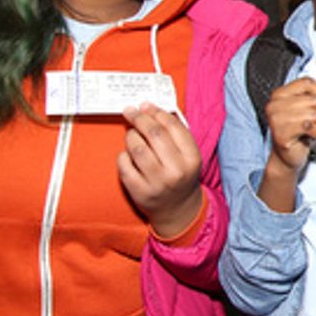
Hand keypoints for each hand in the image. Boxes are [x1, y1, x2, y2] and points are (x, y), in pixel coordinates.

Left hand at [118, 104, 204, 235]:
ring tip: (132, 135)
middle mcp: (176, 170)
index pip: (173, 127)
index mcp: (192, 158)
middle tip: (131, 112)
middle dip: (139, 118)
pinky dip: (123, 155)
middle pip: (154, 134)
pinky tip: (128, 155)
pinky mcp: (139, 191)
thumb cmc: (180, 175)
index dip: (156, 112)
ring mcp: (157, 182)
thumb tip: (148, 108)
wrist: (177, 209)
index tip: (145, 106)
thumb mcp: (187, 155)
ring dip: (131, 136)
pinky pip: (124, 165)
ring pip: (137, 148)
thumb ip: (174, 132)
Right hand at [257, 78, 315, 211]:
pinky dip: (315, 133)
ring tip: (310, 129)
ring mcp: (276, 120)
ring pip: (314, 113)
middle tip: (315, 122)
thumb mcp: (303, 109)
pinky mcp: (282, 134)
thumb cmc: (297, 131)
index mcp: (278, 95)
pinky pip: (310, 127)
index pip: (306, 82)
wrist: (287, 156)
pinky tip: (307, 136)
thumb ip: (312, 98)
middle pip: (313, 99)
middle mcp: (274, 105)